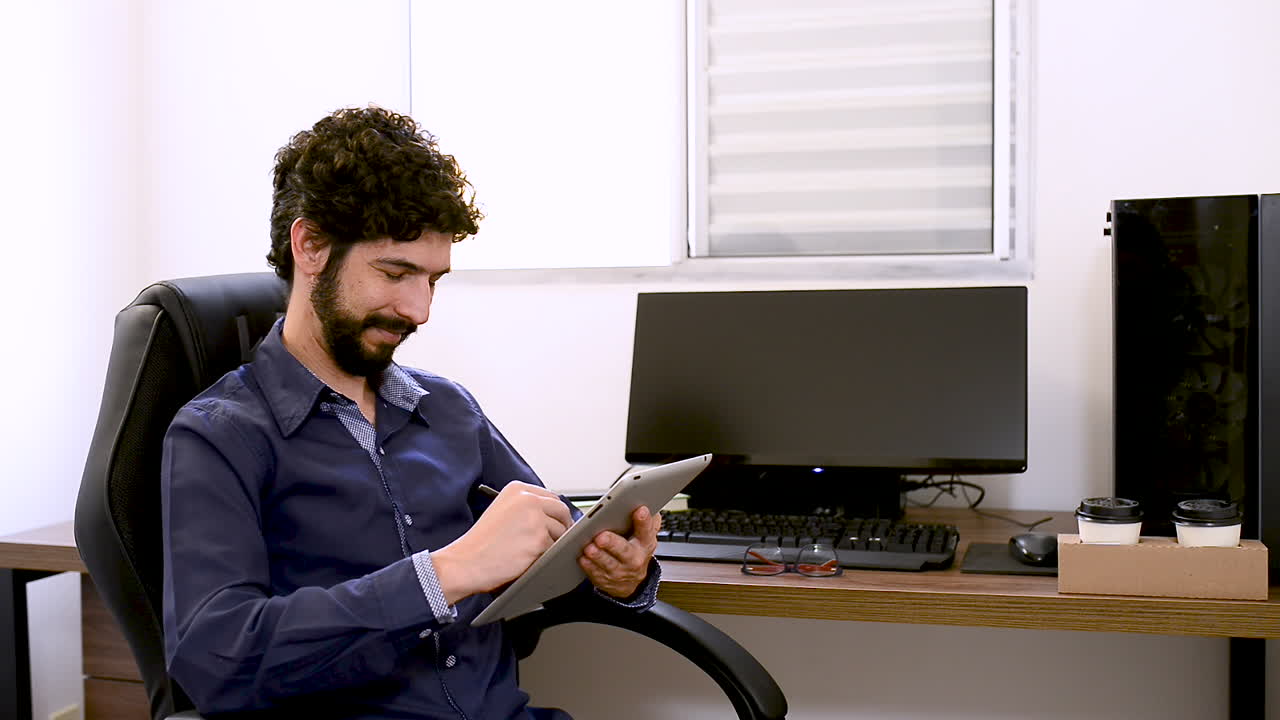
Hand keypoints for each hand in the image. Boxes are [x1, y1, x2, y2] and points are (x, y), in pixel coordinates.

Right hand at [433, 481, 572, 603]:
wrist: (466, 562)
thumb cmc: (481, 543)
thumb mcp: (502, 511)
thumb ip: (526, 507)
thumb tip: (553, 515)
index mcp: (518, 489)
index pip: (551, 497)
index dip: (556, 513)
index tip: (557, 523)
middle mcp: (527, 499)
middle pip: (561, 511)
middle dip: (562, 526)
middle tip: (557, 540)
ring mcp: (534, 519)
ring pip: (561, 531)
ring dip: (552, 543)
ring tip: (531, 551)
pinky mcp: (538, 540)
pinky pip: (554, 549)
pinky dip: (545, 556)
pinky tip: (528, 558)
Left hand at [579, 505, 659, 598]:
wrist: (630, 581)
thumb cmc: (634, 551)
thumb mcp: (645, 536)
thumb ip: (647, 520)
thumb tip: (648, 503)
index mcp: (645, 543)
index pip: (646, 530)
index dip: (644, 521)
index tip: (640, 510)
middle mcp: (634, 559)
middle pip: (624, 550)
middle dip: (612, 543)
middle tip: (601, 536)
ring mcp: (620, 571)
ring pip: (608, 564)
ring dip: (598, 556)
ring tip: (589, 548)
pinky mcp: (605, 579)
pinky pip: (596, 573)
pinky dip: (588, 566)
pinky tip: (583, 558)